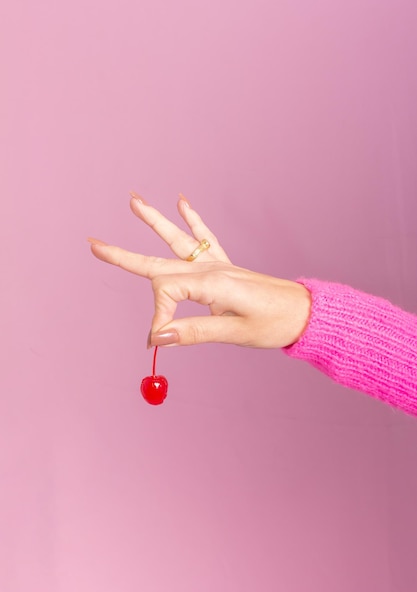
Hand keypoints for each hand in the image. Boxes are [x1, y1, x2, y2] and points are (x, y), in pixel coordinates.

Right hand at [89, 193, 310, 348]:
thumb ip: (193, 332)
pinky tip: (182, 201)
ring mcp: (217, 264)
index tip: (157, 341)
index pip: (164, 295)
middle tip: (93, 245)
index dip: (157, 319)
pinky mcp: (225, 266)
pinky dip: (192, 220)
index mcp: (210, 283)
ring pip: (177, 239)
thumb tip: (156, 338)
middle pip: (158, 261)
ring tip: (133, 201)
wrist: (304, 312)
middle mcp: (210, 268)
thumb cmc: (274, 324)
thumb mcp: (233, 332)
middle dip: (123, 256)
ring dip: (153, 222)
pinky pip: (205, 238)